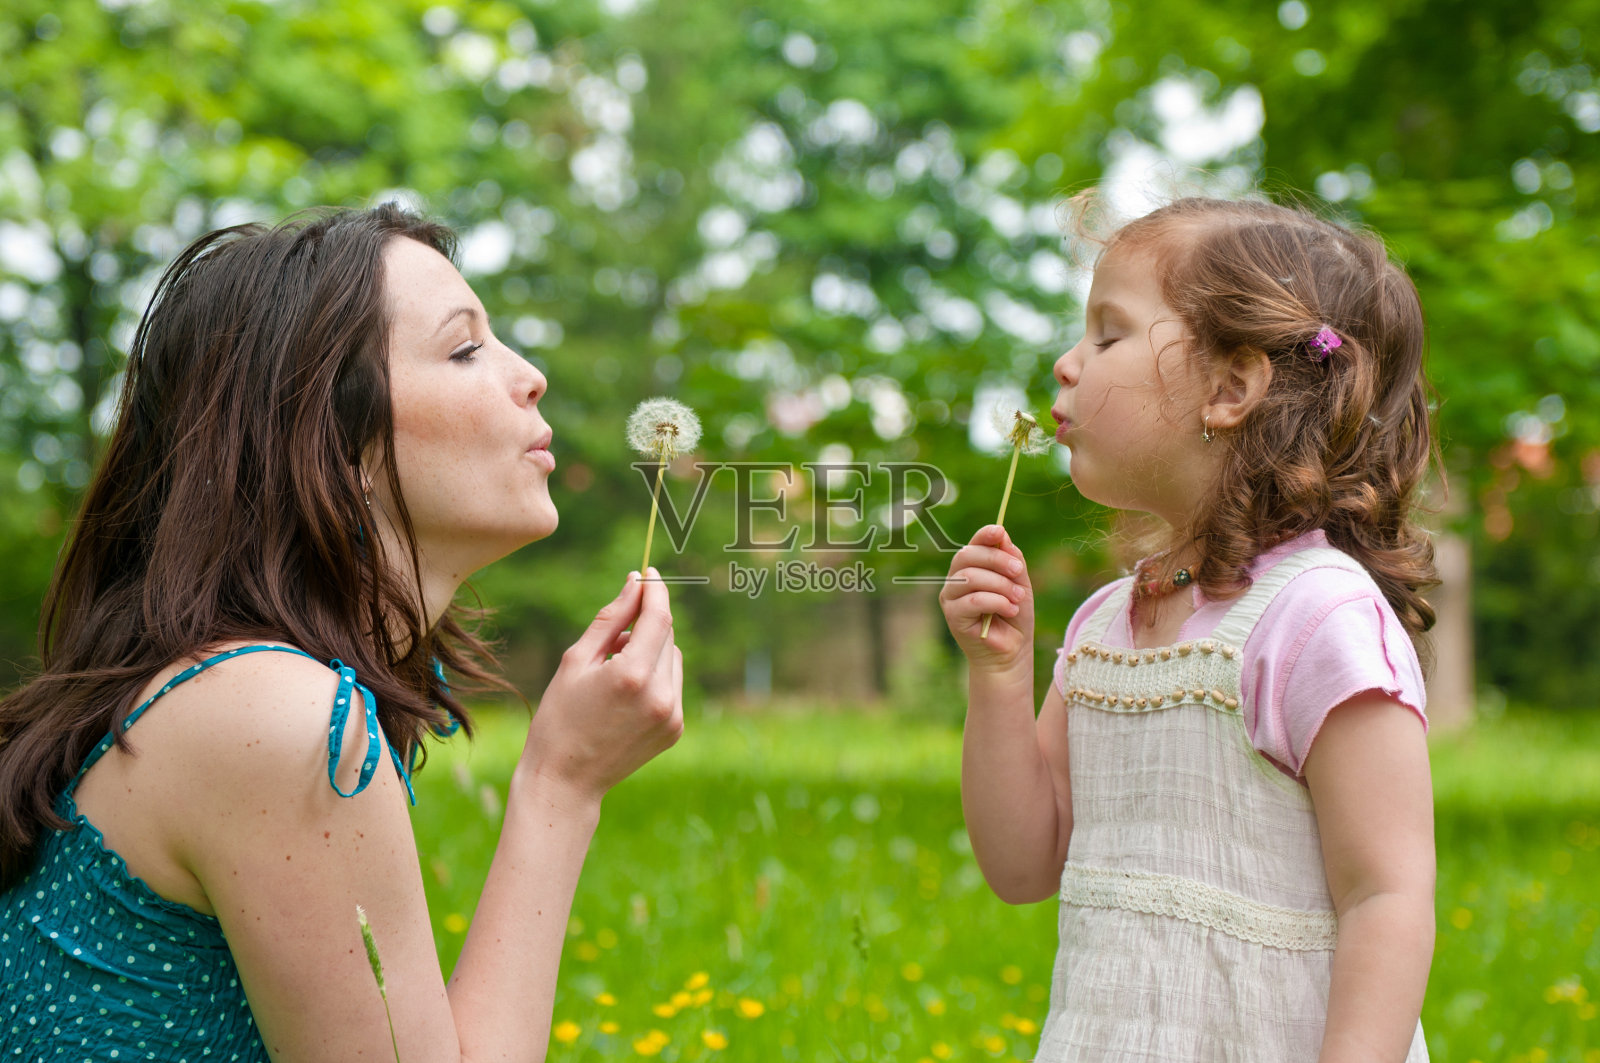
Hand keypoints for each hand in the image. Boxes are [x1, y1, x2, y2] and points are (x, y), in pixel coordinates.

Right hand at [520, 569, 683, 803]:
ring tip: (614, 672)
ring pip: (674, 658)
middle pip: (667, 635)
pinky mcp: (676, 729)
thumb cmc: (560, 717)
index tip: (649, 573)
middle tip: (612, 639)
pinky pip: (674, 684)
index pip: (658, 617)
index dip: (656, 590)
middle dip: (645, 624)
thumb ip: (611, 618)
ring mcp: (672, 715)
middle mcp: (661, 695)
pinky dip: (656, 676)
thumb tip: (635, 581)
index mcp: (632, 675)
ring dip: (652, 651)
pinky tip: (625, 695)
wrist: (566, 781)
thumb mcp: (576, 661)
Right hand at [939, 525, 1033, 669]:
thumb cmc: (1014, 616)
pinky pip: (973, 600)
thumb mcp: (1019, 584)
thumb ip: (1012, 561)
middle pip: (968, 555)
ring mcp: (951, 597)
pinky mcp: (952, 616)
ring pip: (971, 577)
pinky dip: (996, 602)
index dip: (984, 535)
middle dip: (997, 560)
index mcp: (971, 568)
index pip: (973, 545)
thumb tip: (1002, 535)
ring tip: (1017, 599)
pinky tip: (1009, 610)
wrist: (1012, 651)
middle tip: (1018, 571)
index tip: (999, 531)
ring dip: (1000, 585)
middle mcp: (956, 579)